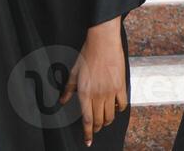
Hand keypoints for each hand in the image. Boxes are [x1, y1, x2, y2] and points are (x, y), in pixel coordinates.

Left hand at [59, 17, 126, 146]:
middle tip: (95, 129)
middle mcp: (97, 95)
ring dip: (107, 120)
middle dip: (97, 128)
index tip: (87, 141)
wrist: (103, 42)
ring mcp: (110, 91)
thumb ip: (68, 89)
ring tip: (105, 119)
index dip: (87, 133)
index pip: (87, 120)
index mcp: (85, 93)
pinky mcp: (121, 86)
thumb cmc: (87, 55)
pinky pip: (122, 104)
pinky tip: (116, 107)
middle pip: (99, 119)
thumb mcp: (74, 72)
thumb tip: (62, 101)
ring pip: (110, 114)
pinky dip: (119, 109)